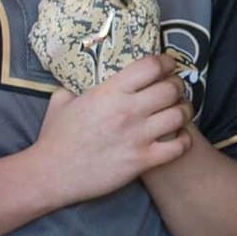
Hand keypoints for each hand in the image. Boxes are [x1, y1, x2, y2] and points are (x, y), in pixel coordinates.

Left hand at [29, 0, 162, 92]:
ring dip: (59, 6)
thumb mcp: (145, 9)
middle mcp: (68, 8)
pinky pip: (39, 25)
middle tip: (86, 2)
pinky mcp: (44, 49)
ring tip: (79, 22)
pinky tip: (69, 36)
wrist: (120, 91)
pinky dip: (51, 27)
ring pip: (46, 1)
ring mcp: (53, 29)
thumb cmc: (137, 48)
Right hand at [30, 53, 191, 203]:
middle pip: (171, 89)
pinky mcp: (142, 161)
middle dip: (177, 86)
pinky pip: (178, 147)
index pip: (150, 66)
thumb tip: (80, 78)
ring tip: (180, 112)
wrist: (52, 173)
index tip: (168, 64)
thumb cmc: (55, 137)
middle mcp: (128, 111)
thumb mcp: (61, 100)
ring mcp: (137, 137)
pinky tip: (178, 139)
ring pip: (179, 115)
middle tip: (175, 90)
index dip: (165, 62)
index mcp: (110, 91)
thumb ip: (76, 85)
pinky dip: (183, 141)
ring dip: (184, 111)